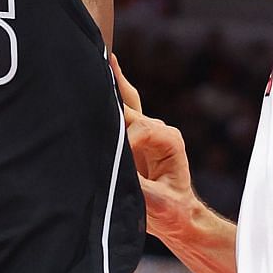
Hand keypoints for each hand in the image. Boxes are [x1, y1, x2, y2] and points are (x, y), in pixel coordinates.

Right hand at [113, 55, 201, 246]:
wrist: (178, 218)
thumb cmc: (170, 212)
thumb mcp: (155, 204)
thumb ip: (135, 184)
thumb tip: (111, 169)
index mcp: (170, 141)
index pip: (140, 130)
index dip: (125, 141)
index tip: (113, 160)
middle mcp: (159, 129)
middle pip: (130, 108)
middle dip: (110, 94)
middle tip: (93, 62)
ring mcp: (147, 130)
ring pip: (125, 101)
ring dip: (109, 84)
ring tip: (98, 53)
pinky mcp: (134, 134)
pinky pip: (121, 106)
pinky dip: (111, 88)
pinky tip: (104, 63)